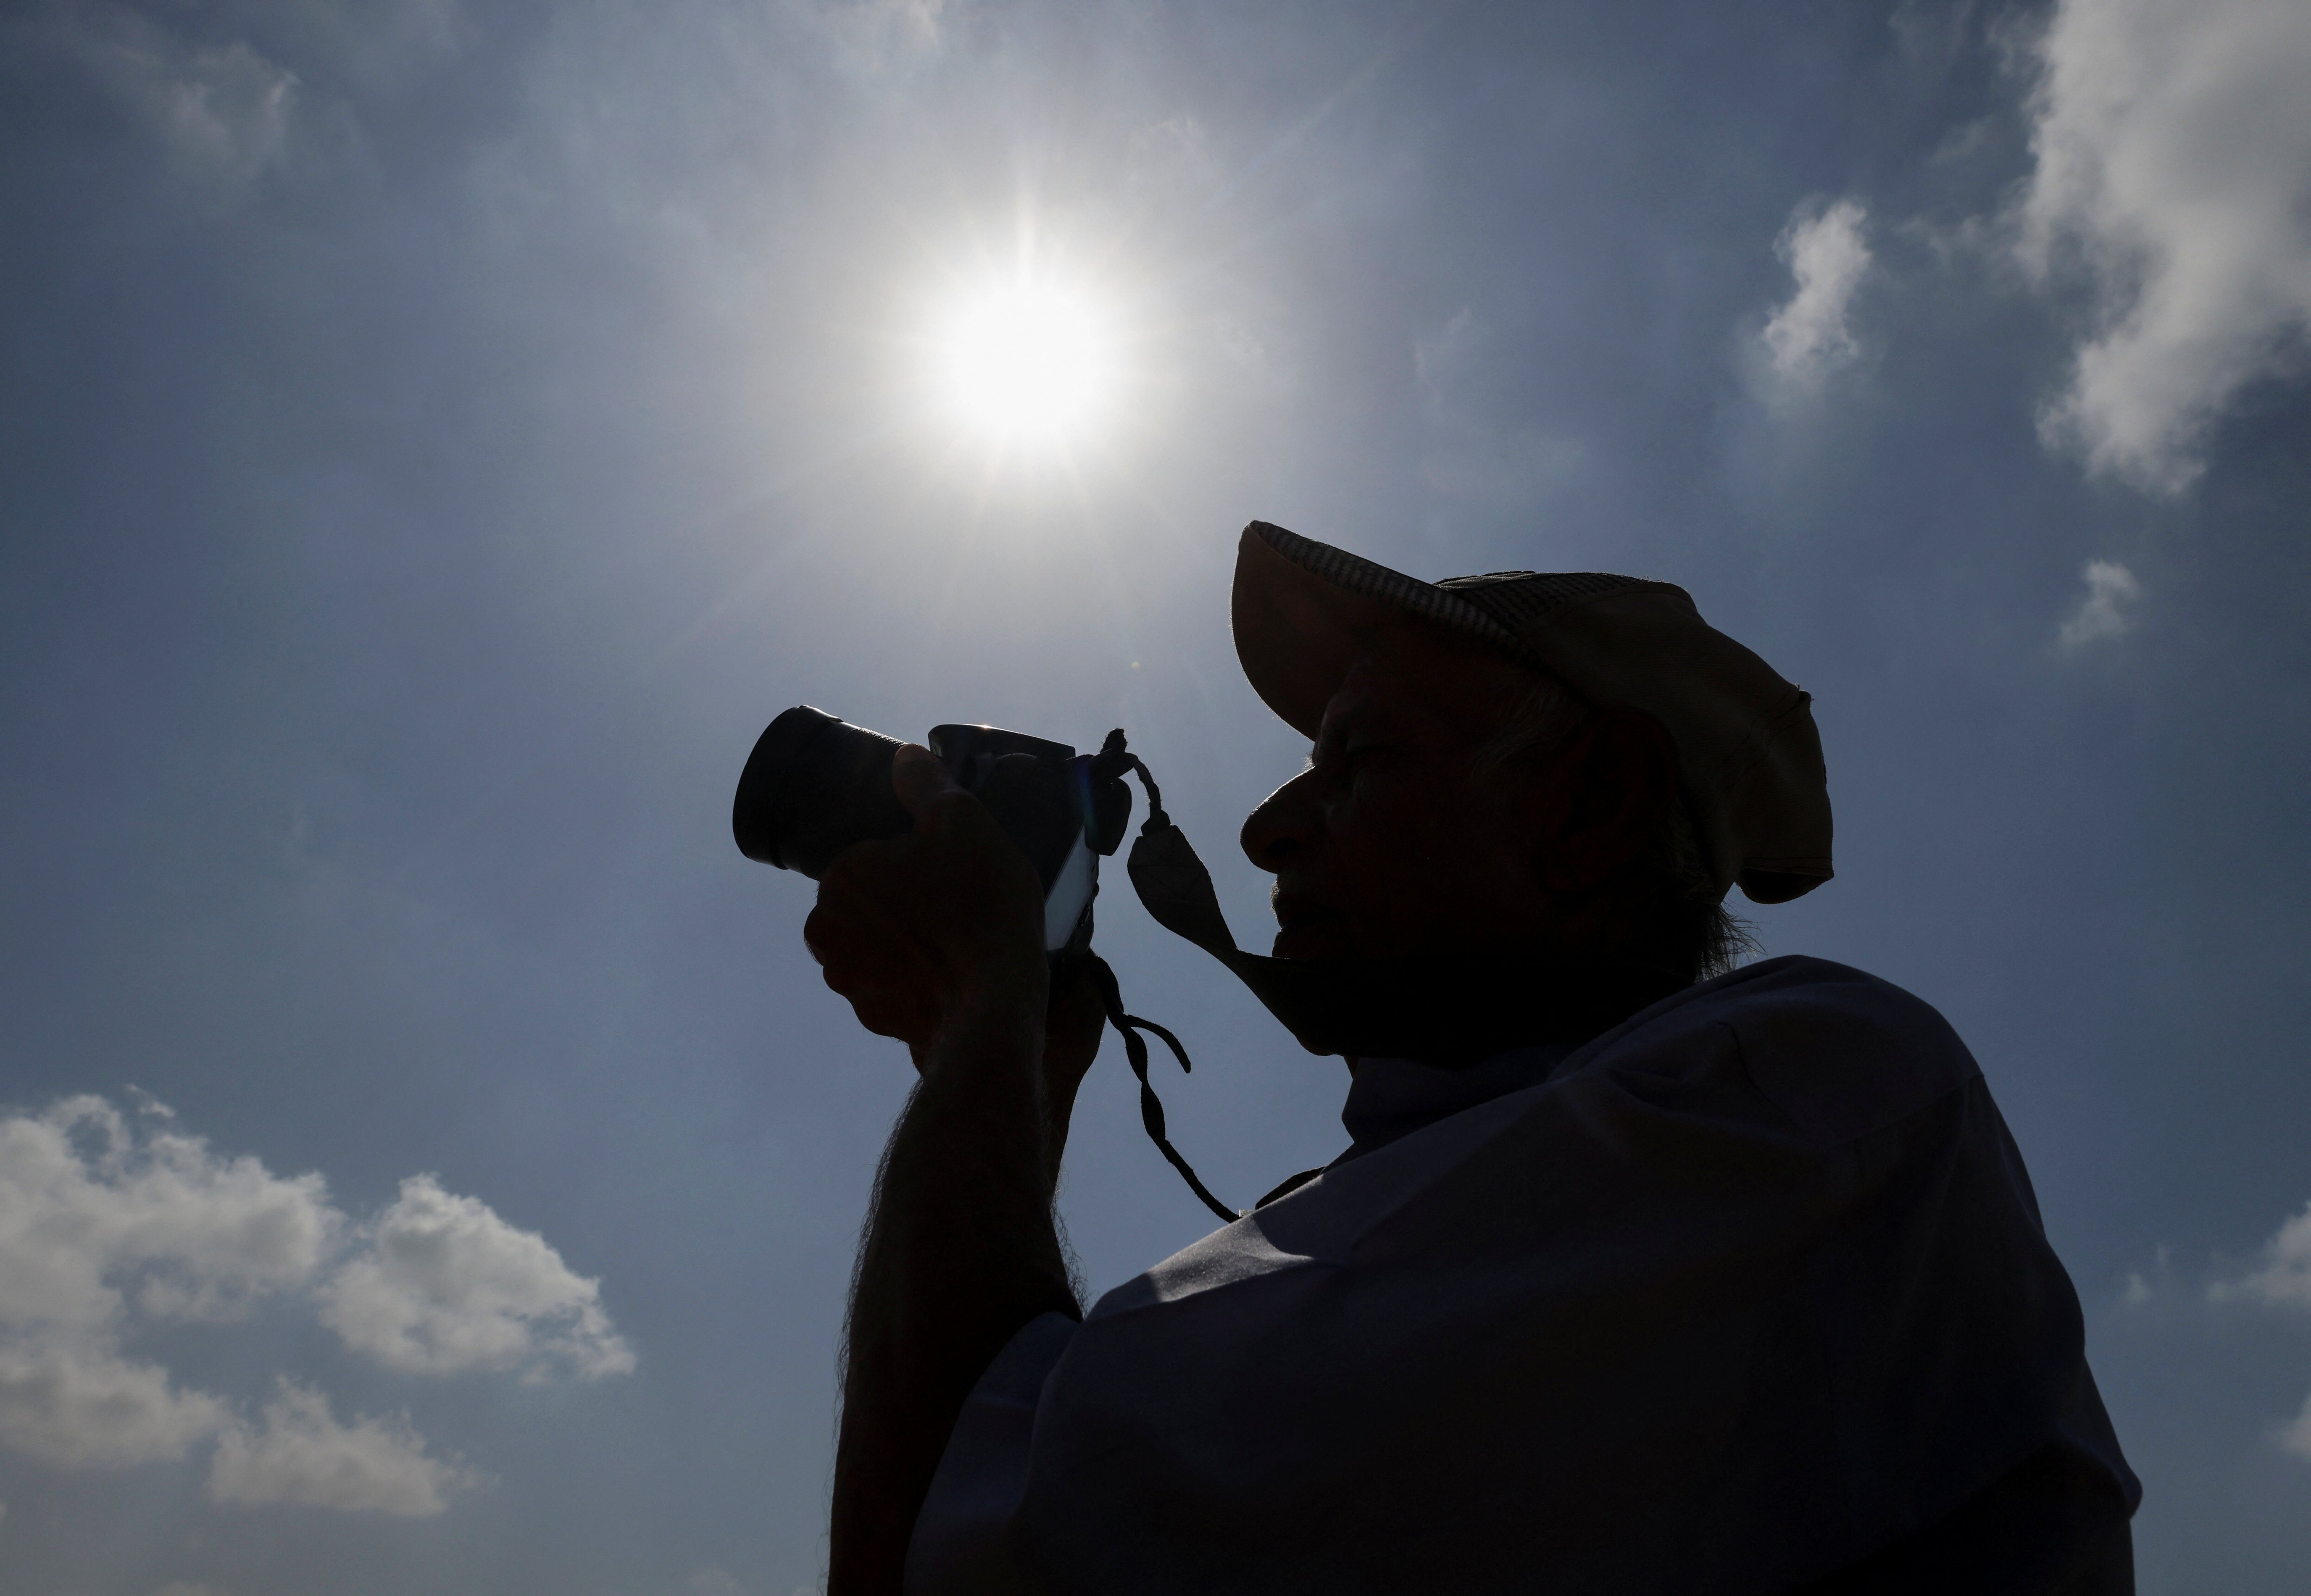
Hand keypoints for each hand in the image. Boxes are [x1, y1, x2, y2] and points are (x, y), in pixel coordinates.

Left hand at [804, 745, 1050, 1069]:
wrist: (993, 1004)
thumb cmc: (979, 905)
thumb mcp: (964, 822)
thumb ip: (927, 784)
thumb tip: (906, 757)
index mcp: (842, 874)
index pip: (867, 858)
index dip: (910, 863)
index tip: (946, 872)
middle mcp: (826, 928)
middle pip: (866, 902)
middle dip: (901, 902)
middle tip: (955, 904)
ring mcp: (846, 978)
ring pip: (875, 946)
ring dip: (904, 944)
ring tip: (957, 943)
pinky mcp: (871, 1018)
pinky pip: (890, 988)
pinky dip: (914, 983)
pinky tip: (952, 977)